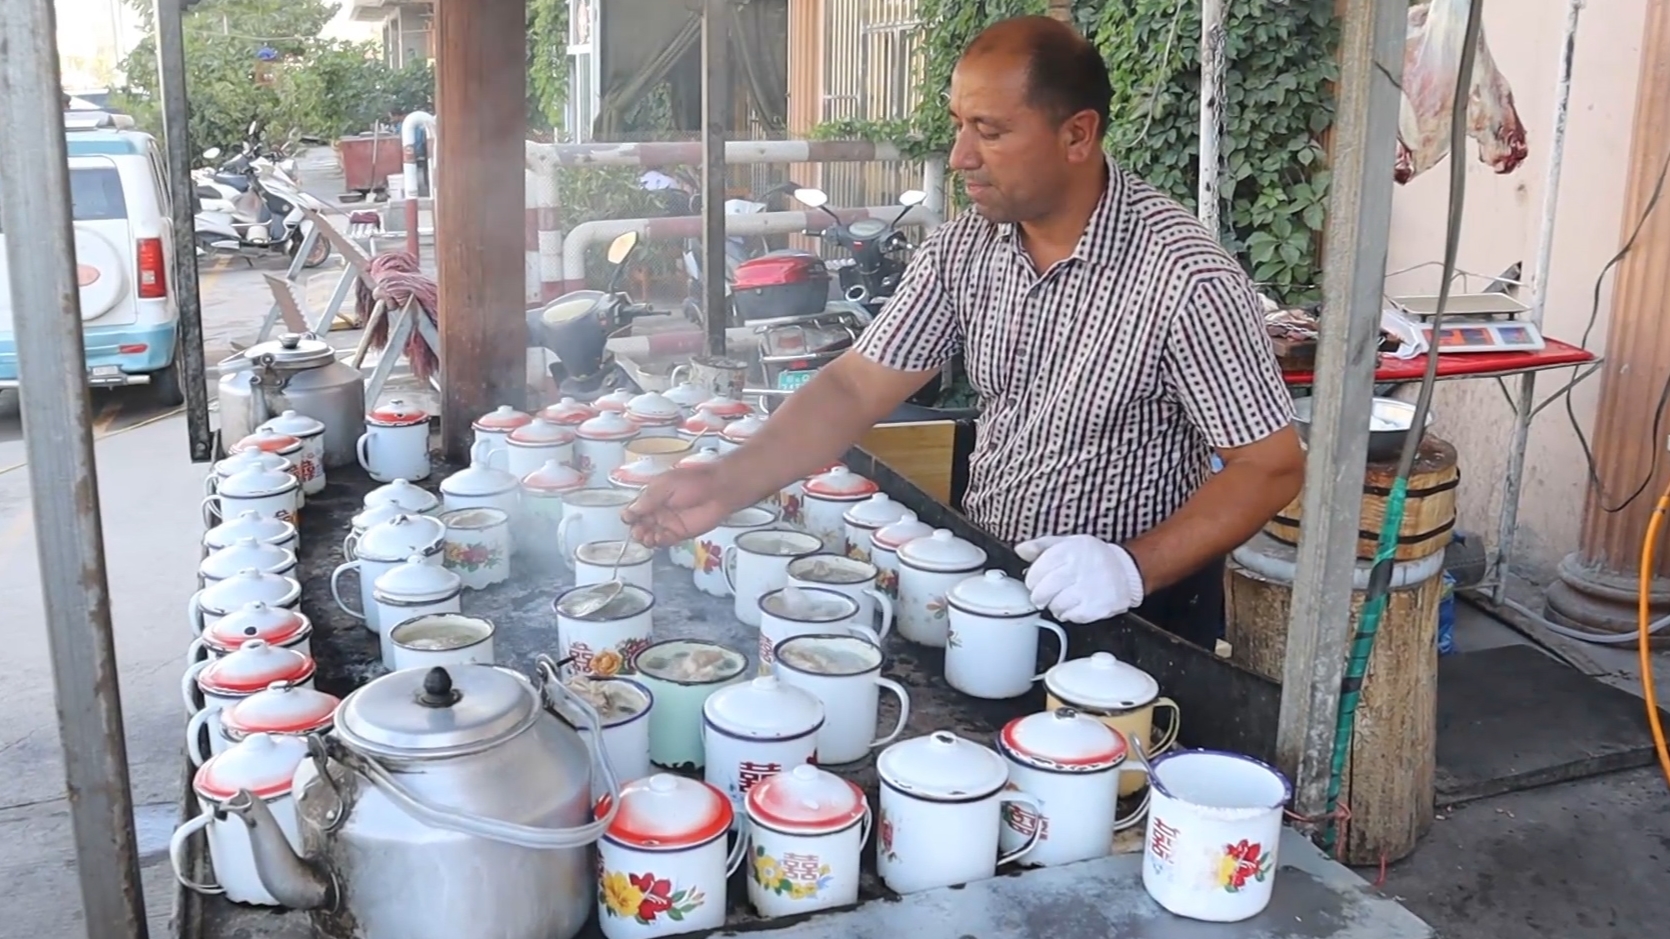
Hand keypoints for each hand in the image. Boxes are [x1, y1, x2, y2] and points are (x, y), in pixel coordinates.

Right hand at [622, 465, 737, 547]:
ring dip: (646, 537)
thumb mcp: (665, 485)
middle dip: (636, 529)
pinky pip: (665, 541)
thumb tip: (631, 510)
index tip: (629, 518)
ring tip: (647, 536)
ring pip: (650, 535)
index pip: (635, 509)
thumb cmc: (695, 481)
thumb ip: (648, 499)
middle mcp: (659, 510)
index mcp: (653, 496)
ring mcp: (669, 522)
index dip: (630, 515)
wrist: (718, 490)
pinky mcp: (680, 533)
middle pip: (640, 524)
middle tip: (638, 530)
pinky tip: (658, 539)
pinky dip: (659, 542)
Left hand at [1014, 535, 1145, 623]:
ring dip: (1053, 605)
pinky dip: (1067, 613)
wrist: (1125, 570)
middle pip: (1043, 591)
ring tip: (1060, 598)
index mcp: (1069, 550)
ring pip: (1055, 605)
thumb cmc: (1093, 557)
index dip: (1032, 579)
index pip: (1038, 570)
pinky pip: (1070, 616)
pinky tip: (1072, 605)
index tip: (1033, 582)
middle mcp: (1079, 569)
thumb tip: (1021, 549)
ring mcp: (1088, 589)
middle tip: (1041, 595)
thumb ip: (1042, 546)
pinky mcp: (1096, 607)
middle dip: (1038, 596)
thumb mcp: (1067, 543)